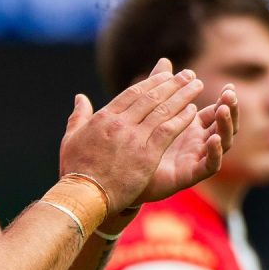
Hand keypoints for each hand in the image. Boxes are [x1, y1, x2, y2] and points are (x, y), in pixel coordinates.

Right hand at [58, 59, 203, 213]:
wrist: (84, 195)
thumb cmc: (76, 169)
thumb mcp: (71, 138)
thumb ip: (78, 116)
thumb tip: (80, 97)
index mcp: (104, 117)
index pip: (132, 93)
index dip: (152, 82)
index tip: (166, 74)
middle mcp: (120, 123)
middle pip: (151, 97)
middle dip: (172, 83)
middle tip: (188, 74)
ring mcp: (134, 138)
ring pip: (163, 110)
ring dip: (182, 96)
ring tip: (197, 85)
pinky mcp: (147, 154)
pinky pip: (168, 131)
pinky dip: (181, 119)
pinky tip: (193, 111)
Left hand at [130, 58, 238, 204]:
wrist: (120, 175)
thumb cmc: (137, 143)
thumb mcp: (150, 111)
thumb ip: (160, 87)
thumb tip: (165, 61)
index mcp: (192, 126)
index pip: (216, 111)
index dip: (225, 100)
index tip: (230, 86)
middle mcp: (198, 142)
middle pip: (224, 125)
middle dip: (230, 110)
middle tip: (230, 94)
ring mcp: (196, 158)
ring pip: (222, 143)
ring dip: (225, 126)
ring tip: (223, 109)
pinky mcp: (190, 175)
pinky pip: (210, 165)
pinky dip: (215, 152)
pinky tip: (214, 138)